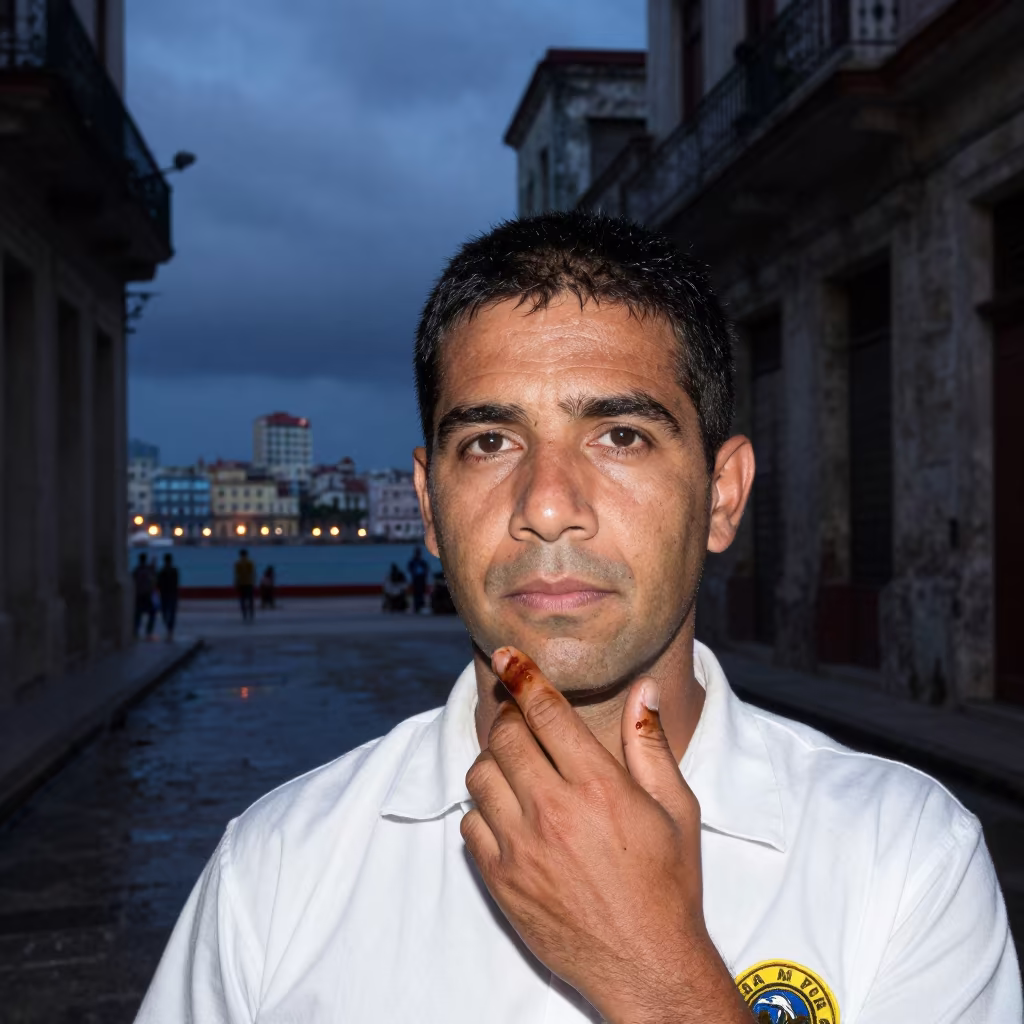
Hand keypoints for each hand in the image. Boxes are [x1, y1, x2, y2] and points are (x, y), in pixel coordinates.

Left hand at [461, 647, 748, 1023]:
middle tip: (517, 715)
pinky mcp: (502, 880)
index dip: (524, 675)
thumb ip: (650, 745)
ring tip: (516, 767)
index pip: (546, 712)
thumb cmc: (668, 884)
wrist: (647, 965)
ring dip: (494, 761)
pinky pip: (471, 825)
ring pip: (481, 776)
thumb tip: (644, 691)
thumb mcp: (676, 809)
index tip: (507, 655)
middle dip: (508, 715)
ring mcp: (521, 848)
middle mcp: (553, 810)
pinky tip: (510, 815)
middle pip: (505, 737)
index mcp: (598, 786)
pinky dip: (484, 811)